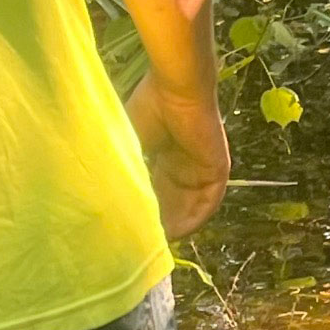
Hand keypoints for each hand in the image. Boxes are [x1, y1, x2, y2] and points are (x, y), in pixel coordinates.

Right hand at [128, 71, 230, 239]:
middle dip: (159, 220)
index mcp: (165, 153)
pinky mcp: (218, 170)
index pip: (157, 189)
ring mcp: (203, 167)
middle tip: (143, 240)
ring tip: (158, 242)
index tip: (131, 225)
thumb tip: (111, 194)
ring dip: (176, 223)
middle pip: (173, 201)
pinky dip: (195, 218)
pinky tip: (179, 232)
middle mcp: (185, 164)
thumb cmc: (151, 106)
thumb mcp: (132, 141)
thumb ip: (128, 166)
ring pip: (189, 204)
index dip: (145, 207)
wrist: (177, 87)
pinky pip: (208, 202)